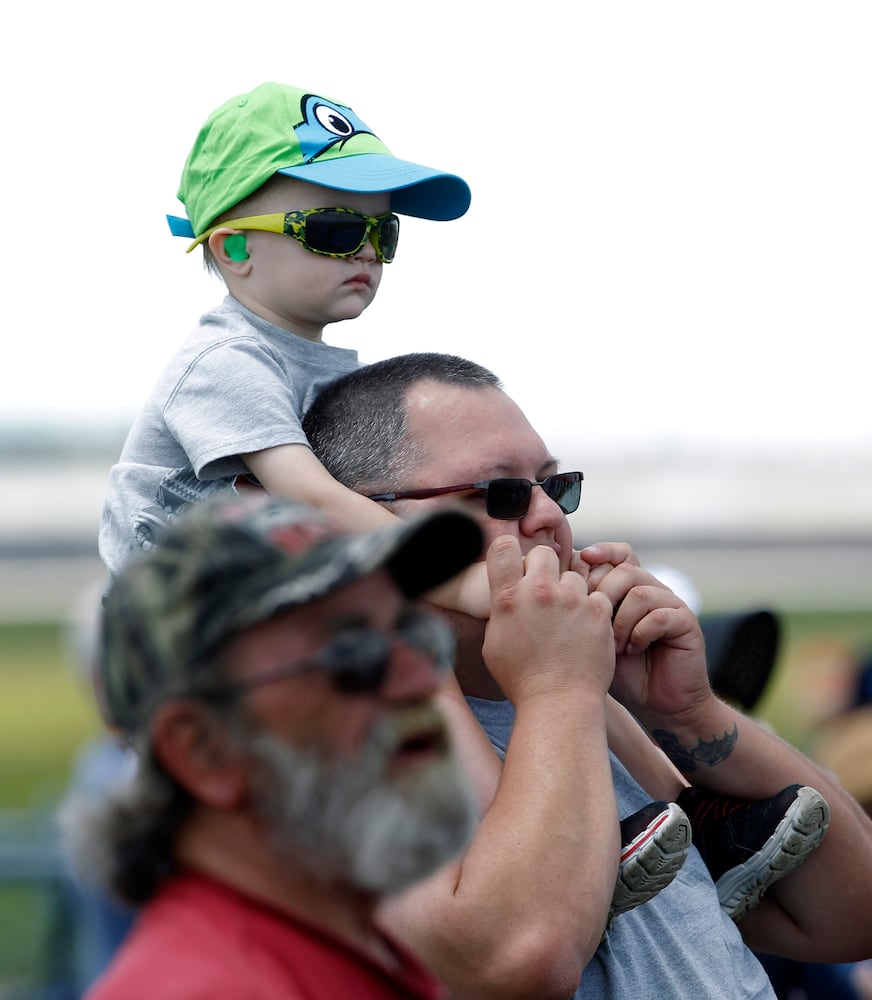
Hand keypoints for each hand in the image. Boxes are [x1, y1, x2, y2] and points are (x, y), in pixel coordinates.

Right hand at [482, 536, 614, 703]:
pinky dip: (591, 608)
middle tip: (543, 592)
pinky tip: (584, 629)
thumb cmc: (522, 679)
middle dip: (543, 568)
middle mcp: (539, 592)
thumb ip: (500, 610)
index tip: (513, 564)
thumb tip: (502, 593)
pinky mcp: (598, 610)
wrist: (559, 703)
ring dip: (569, 591)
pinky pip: (595, 595)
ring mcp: (572, 599)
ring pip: (572, 575)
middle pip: (542, 553)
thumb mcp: (493, 643)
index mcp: (508, 598)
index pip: (503, 547)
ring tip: (566, 619)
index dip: (508, 552)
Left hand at [579, 542, 709, 723]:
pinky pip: (659, 614)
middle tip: (593, 625)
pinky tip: (631, 650)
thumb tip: (557, 578)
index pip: (617, 554)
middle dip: (603, 595)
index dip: (599, 554)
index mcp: (631, 588)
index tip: (579, 563)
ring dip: (620, 620)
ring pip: (640, 591)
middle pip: (625, 569)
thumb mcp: (592, 637)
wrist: (656, 704)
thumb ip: (581, 608)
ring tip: (612, 645)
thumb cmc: (619, 671)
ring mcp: (671, 605)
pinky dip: (640, 632)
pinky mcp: (686, 622)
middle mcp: (652, 590)